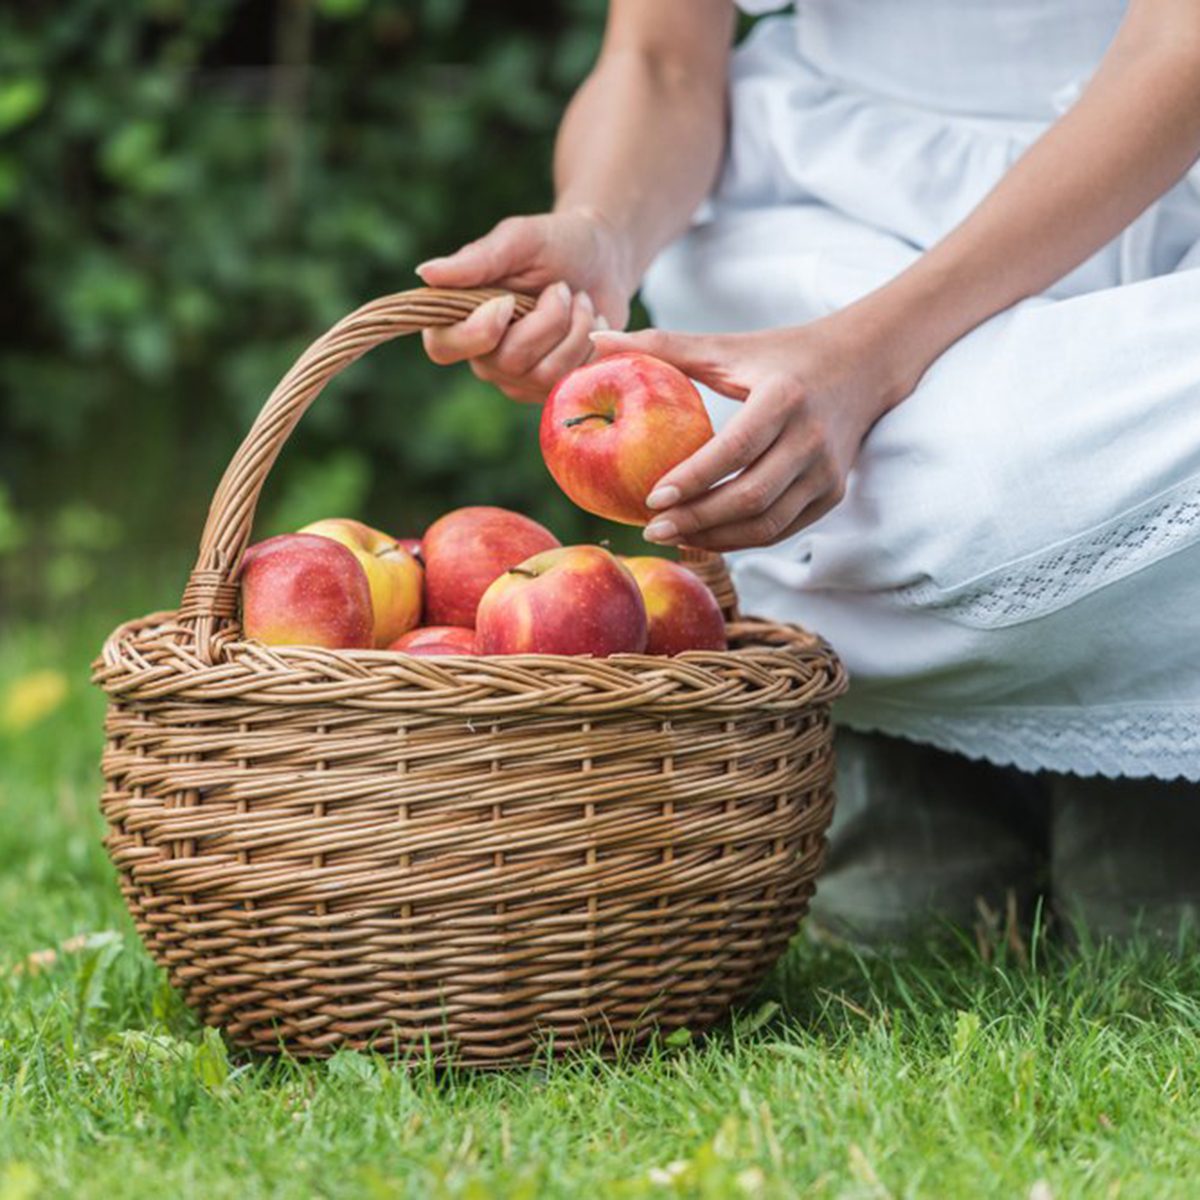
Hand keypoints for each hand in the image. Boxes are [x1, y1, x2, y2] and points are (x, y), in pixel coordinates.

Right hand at [417, 208, 635, 402]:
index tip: (508, 300)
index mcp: (461, 318)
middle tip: (563, 288)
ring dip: (576, 330)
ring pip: (546, 374)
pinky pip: (572, 382)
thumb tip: (425, 273)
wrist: (603, 262)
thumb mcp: (519, 241)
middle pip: (510, 361)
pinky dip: (592, 347)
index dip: (478, 332)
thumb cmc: (556, 244)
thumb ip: (477, 260)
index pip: (442, 348)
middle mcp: (485, 357)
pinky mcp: (552, 389)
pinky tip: (593, 325)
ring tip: (581, 302)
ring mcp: (519, 379)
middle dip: (550, 319)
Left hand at [590, 315, 910, 550]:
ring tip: (670, 535)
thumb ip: (663, 346)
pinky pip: (781, 531)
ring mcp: (828, 473)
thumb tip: (596, 341)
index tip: (651, 498)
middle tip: (650, 528)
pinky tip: (702, 537)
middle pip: (751, 497)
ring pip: (767, 524)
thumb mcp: (727, 347)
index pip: (737, 449)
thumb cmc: (780, 356)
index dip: (694, 479)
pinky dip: (739, 540)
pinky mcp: (833, 495)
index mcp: (785, 397)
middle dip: (697, 519)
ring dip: (715, 537)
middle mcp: (812, 439)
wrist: (863, 366)